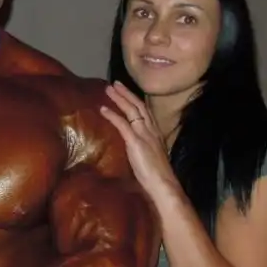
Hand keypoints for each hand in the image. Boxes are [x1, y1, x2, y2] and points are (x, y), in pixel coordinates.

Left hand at [100, 82, 177, 199]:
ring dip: (119, 98)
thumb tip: (132, 145)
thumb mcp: (148, 156)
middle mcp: (151, 130)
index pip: (145, 111)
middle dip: (126, 93)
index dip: (135, 100)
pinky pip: (123, 124)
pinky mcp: (136, 142)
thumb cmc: (156, 176)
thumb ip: (141, 148)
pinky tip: (103, 109)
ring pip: (131, 110)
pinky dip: (112, 115)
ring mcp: (144, 134)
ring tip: (108, 89)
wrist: (163, 183)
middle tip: (115, 83)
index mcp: (155, 133)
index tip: (126, 92)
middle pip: (138, 106)